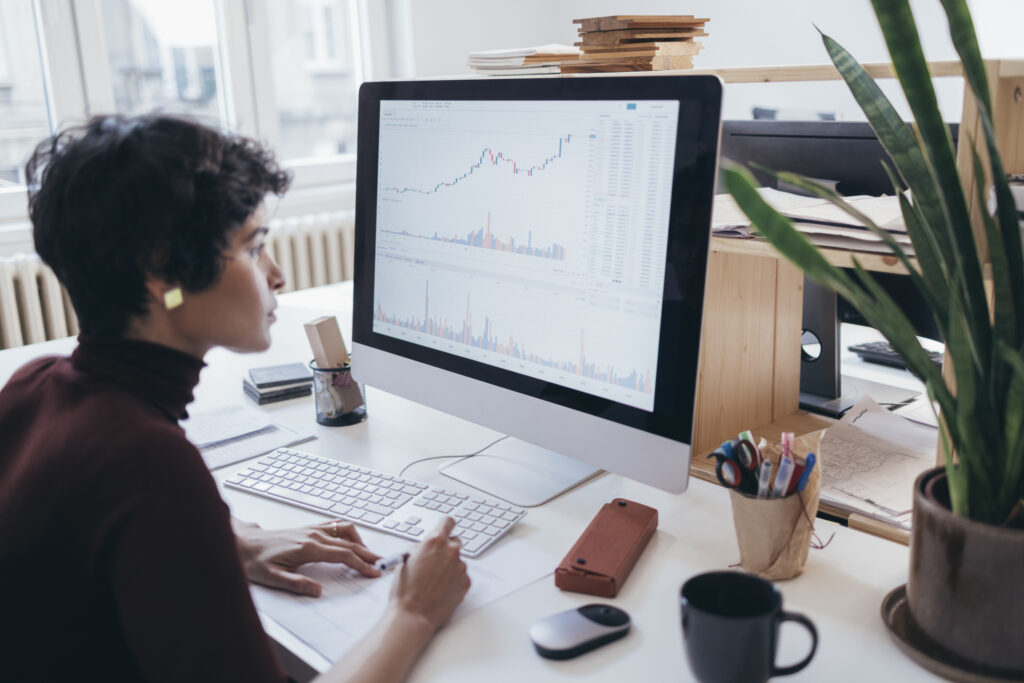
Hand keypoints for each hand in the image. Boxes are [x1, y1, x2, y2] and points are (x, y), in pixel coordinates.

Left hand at [233, 518, 381, 596]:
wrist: (244, 544)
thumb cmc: (256, 561)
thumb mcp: (273, 578)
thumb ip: (297, 584)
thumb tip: (318, 591)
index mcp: (308, 548)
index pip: (343, 555)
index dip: (362, 564)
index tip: (374, 572)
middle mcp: (313, 535)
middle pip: (350, 543)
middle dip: (368, 554)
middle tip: (383, 564)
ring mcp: (312, 529)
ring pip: (346, 530)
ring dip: (361, 541)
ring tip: (368, 555)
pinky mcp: (309, 527)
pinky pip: (336, 525)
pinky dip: (349, 533)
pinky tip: (351, 542)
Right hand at [389, 517, 469, 631]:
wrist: (413, 614)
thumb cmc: (405, 590)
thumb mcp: (405, 561)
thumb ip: (419, 549)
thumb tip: (424, 548)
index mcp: (434, 542)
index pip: (447, 522)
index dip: (444, 526)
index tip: (444, 529)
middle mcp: (451, 551)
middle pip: (454, 541)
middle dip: (445, 549)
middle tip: (434, 562)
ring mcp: (460, 567)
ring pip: (457, 561)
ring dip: (448, 567)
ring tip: (433, 582)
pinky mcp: (466, 582)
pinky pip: (461, 576)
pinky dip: (453, 580)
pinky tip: (440, 590)